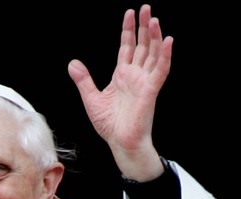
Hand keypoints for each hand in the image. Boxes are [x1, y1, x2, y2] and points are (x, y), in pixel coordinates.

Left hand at [68, 4, 171, 180]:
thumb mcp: (91, 99)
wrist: (120, 143)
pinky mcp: (151, 91)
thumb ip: (84, 80)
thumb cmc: (109, 125)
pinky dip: (165, 56)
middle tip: (146, 7)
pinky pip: (161, 71)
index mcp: (122, 76)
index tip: (129, 13)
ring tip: (154, 19)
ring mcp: (144, 82)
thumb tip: (72, 63)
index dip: (128, 30)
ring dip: (155, 37)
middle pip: (142, 46)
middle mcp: (135, 76)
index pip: (127, 47)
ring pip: (153, 54)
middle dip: (144, 27)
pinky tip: (168, 41)